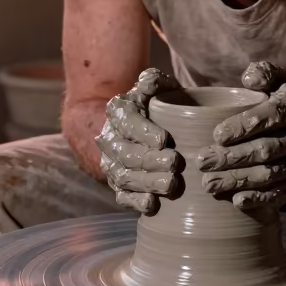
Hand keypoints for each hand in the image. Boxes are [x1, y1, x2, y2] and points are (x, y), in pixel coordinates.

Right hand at [94, 68, 180, 214]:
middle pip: (125, 153)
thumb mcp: (156, 87)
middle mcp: (109, 138)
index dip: (143, 131)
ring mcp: (111, 163)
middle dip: (150, 160)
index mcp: (117, 110)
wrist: (139, 126)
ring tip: (171, 184)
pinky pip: (122, 196)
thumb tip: (149, 80)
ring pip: (123, 176)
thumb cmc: (156, 105)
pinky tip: (152, 204)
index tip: (165, 140)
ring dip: (147, 182)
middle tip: (175, 163)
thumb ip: (154, 81)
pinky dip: (135, 202)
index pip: (125, 120)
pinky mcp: (118, 184)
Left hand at [197, 62, 285, 210]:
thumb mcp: (277, 81)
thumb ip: (263, 73)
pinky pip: (280, 194)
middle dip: (233, 157)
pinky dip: (258, 199)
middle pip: (267, 149)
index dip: (245, 126)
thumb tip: (249, 78)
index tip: (217, 134)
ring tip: (209, 182)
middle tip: (203, 161)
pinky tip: (236, 200)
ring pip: (270, 174)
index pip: (274, 114)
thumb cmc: (281, 101)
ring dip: (238, 180)